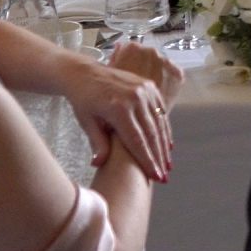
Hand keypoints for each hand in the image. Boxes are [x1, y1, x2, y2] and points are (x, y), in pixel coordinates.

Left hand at [85, 42, 182, 179]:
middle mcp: (136, 98)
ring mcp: (145, 90)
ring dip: (164, 146)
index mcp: (119, 108)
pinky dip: (164, 128)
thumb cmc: (83, 100)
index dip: (147, 160)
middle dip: (159, 157)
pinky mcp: (149, 86)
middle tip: (164, 177)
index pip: (137, 140)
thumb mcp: (86, 122)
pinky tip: (167, 144)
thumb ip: (97, 142)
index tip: (155, 176)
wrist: (85, 73)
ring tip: (167, 164)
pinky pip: (160, 110)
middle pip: (152, 134)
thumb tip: (99, 164)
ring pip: (159, 123)